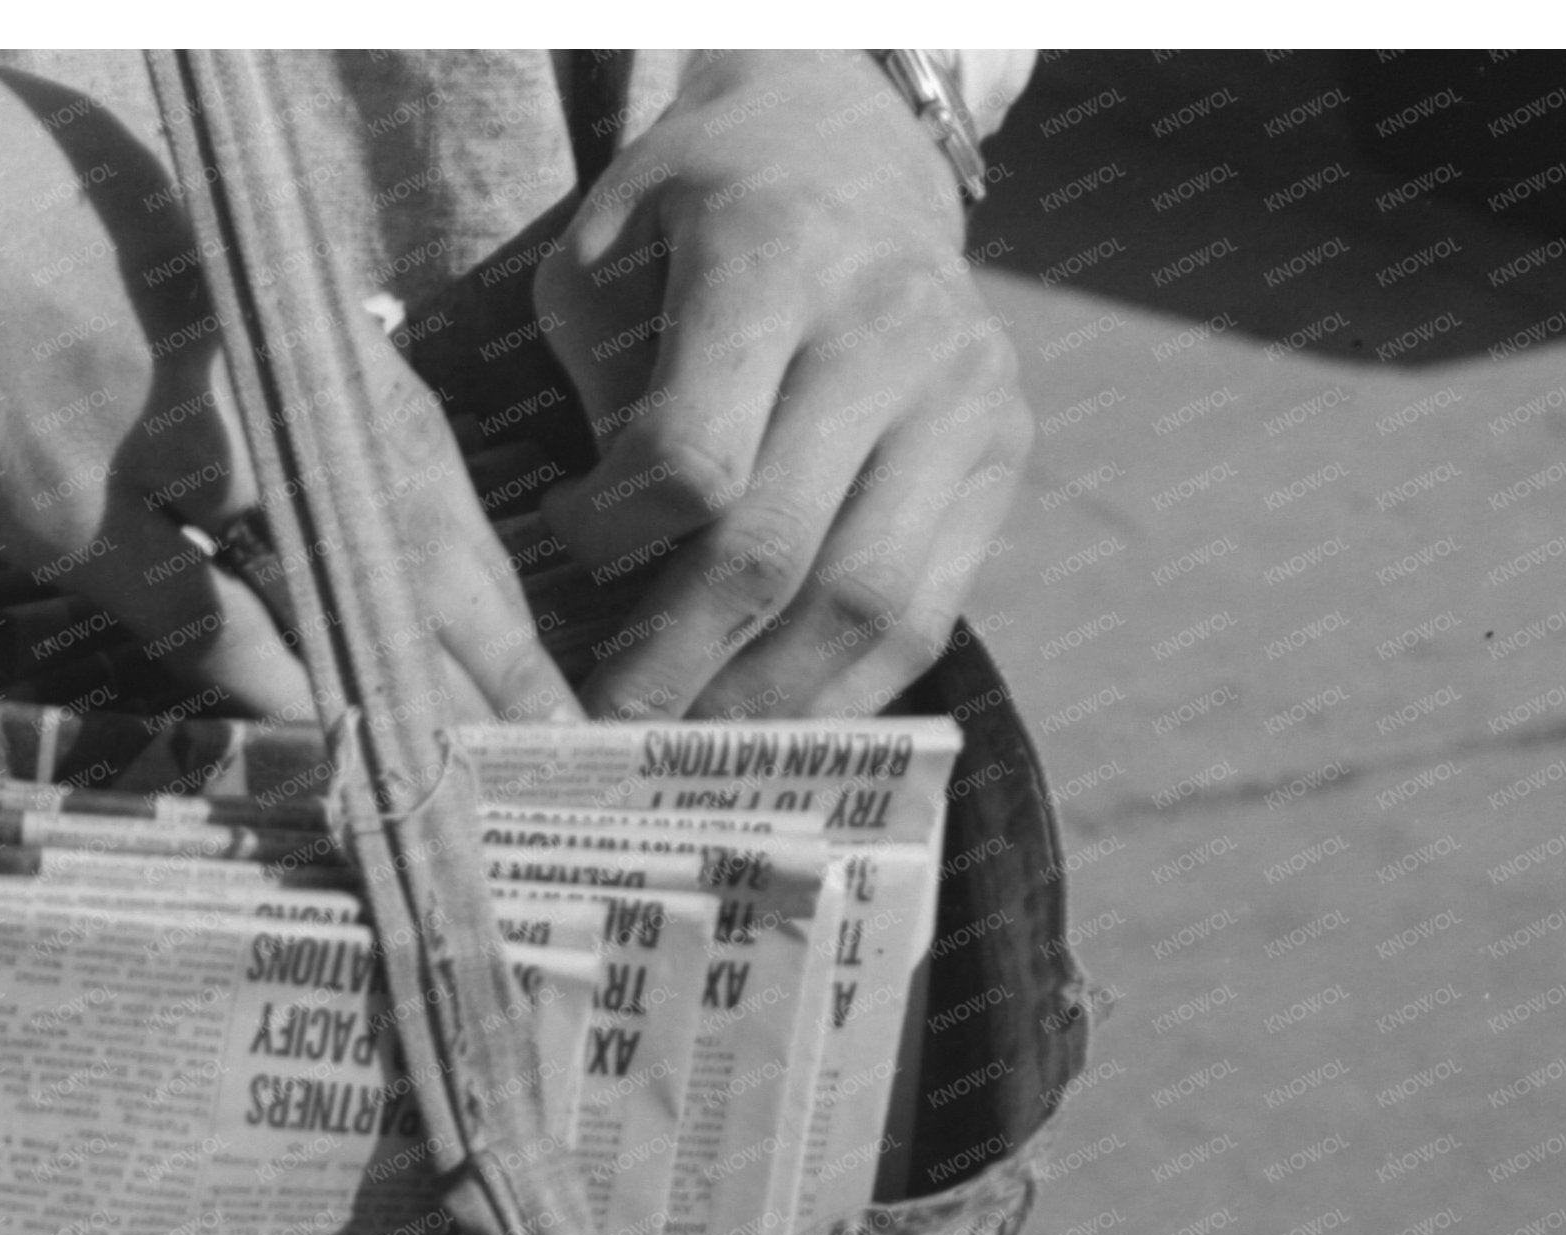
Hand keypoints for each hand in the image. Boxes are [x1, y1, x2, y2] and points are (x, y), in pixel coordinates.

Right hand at [0, 56, 566, 724]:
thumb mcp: (92, 224)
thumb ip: (176, 320)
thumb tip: (213, 428)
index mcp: (249, 278)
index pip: (405, 431)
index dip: (475, 543)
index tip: (524, 626)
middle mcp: (231, 348)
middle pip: (406, 514)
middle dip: (492, 636)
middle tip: (564, 729)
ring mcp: (156, 427)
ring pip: (328, 576)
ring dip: (409, 684)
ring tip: (478, 777)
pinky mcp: (62, 497)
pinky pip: (195, 615)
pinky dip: (271, 685)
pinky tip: (334, 750)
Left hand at [531, 49, 1029, 720]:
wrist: (854, 146)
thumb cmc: (699, 212)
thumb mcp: (609, 250)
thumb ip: (599, 395)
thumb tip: (600, 582)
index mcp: (778, 258)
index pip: (694, 456)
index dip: (611, 536)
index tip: (563, 550)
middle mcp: (892, 329)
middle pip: (777, 550)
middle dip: (677, 665)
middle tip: (606, 731)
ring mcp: (965, 398)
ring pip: (866, 604)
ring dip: (766, 703)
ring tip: (688, 757)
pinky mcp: (1002, 455)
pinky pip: (929, 613)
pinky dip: (847, 692)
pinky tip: (775, 728)